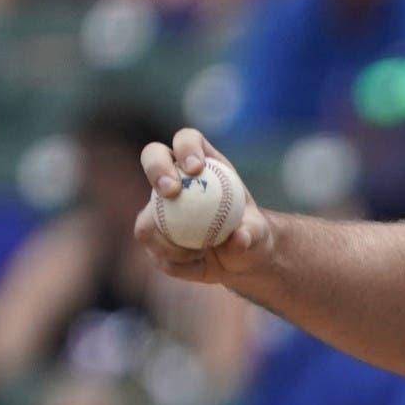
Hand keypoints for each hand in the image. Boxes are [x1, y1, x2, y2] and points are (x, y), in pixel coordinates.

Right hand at [134, 128, 274, 283]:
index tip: (195, 169)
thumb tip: (239, 236)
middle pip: (152, 156)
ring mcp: (156, 208)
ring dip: (167, 240)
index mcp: (202, 164)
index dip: (185, 147)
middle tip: (172, 193)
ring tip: (199, 252)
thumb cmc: (252, 233)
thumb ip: (252, 233)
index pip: (187, 140)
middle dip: (156, 169)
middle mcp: (174, 179)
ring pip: (144, 219)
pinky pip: (154, 251)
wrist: (242, 258)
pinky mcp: (153, 236)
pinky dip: (176, 262)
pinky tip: (197, 264)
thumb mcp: (259, 234)